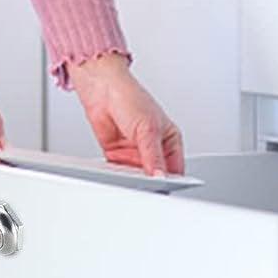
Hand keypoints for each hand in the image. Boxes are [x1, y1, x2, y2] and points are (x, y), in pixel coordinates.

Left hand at [69, 53, 184, 176]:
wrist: (102, 90)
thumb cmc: (130, 98)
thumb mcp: (148, 129)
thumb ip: (153, 155)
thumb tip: (160, 176)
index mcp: (169, 140)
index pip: (175, 168)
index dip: (171, 180)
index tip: (164, 187)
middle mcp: (153, 148)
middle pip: (155, 175)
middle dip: (151, 182)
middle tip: (147, 187)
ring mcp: (135, 152)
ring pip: (137, 176)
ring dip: (133, 179)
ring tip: (132, 181)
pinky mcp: (117, 156)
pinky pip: (119, 172)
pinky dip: (118, 175)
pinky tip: (118, 175)